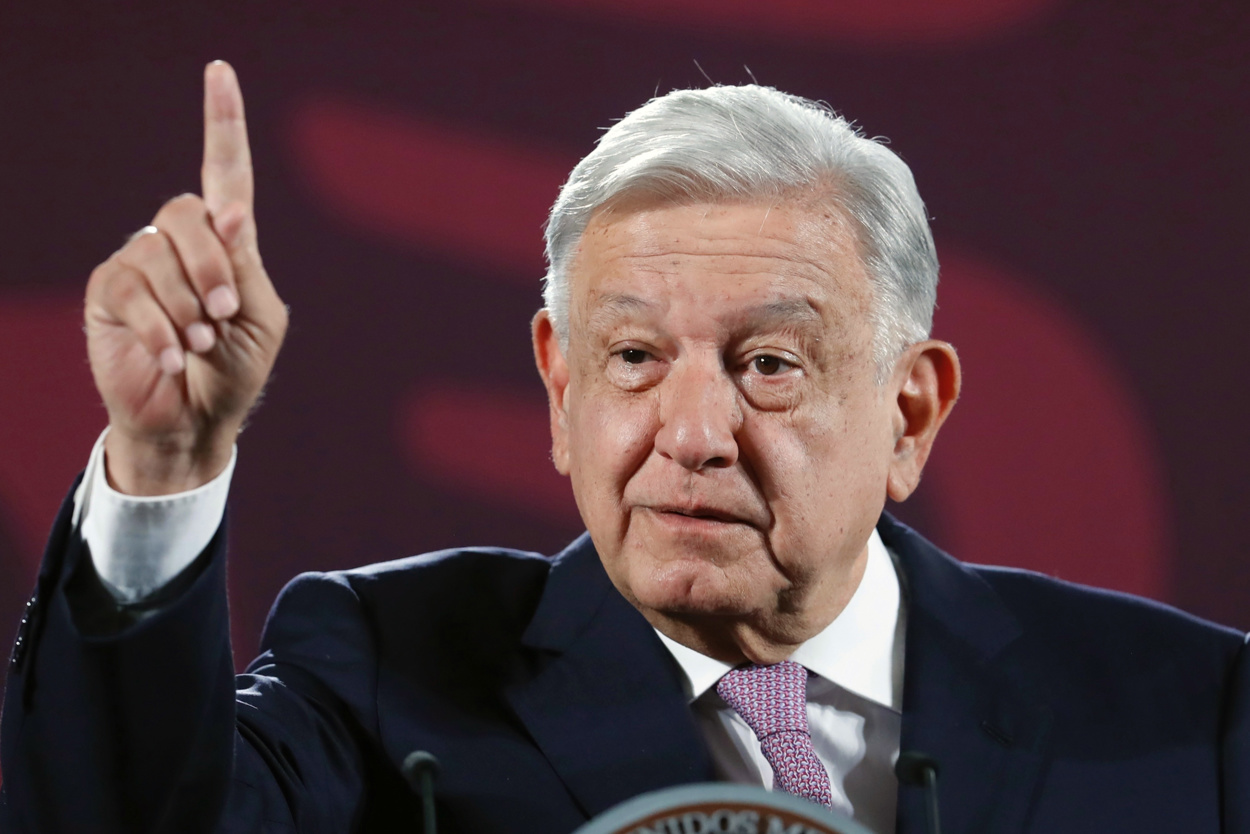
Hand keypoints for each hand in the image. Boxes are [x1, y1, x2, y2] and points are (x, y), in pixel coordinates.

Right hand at [85, 61, 287, 494]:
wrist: (196, 420)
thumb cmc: (234, 369)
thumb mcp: (259, 319)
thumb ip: (246, 266)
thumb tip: (231, 211)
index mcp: (228, 242)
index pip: (225, 173)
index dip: (222, 123)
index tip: (219, 71)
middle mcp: (180, 242)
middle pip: (186, 214)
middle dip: (211, 268)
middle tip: (224, 314)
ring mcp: (141, 263)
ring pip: (156, 254)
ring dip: (186, 307)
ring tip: (199, 342)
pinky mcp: (109, 292)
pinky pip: (129, 290)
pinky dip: (159, 329)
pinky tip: (174, 357)